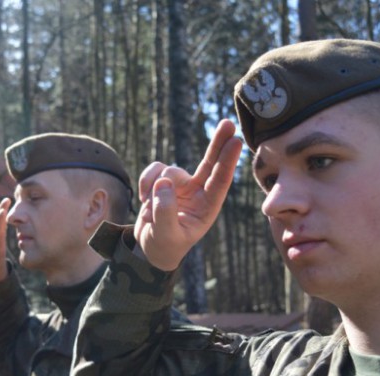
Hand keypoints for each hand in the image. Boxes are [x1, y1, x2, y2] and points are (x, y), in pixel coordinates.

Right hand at [135, 119, 241, 270]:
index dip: (227, 161)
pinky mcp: (164, 180)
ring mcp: (181, 185)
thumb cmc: (164, 245)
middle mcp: (198, 193)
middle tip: (228, 123)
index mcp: (207, 207)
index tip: (236, 142)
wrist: (150, 247)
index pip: (220, 181)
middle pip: (210, 162)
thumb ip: (165, 212)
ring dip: (154, 185)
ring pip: (169, 170)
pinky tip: (143, 199)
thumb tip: (163, 182)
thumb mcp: (165, 235)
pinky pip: (154, 170)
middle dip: (218, 142)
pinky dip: (145, 181)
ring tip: (148, 207)